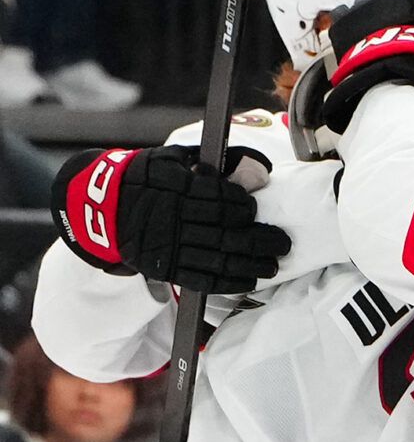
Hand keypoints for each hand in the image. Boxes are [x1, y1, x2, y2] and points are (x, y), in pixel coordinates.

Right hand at [52, 144, 289, 292]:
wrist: (102, 206)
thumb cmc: (148, 178)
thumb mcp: (174, 159)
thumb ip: (216, 161)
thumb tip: (261, 167)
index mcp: (175, 187)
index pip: (219, 199)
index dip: (243, 206)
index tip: (254, 208)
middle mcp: (172, 218)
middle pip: (225, 232)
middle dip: (259, 239)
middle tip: (283, 242)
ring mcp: (168, 245)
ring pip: (217, 258)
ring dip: (251, 264)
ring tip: (273, 264)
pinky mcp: (164, 266)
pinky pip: (201, 279)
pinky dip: (228, 282)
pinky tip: (249, 280)